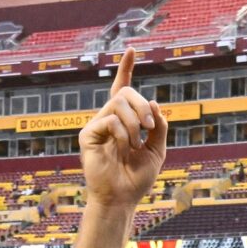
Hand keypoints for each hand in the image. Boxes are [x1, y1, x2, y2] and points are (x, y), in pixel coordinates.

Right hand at [78, 49, 167, 208]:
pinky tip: (123, 149)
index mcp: (124, 121)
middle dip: (142, 106)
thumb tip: (155, 103)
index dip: (126, 69)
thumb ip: (158, 126)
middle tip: (149, 127)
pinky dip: (123, 134)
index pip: (122, 89)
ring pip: (118, 103)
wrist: (123, 198)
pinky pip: (110, 120)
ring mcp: (97, 126)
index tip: (132, 49)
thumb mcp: (157, 149)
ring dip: (134, 122)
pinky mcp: (88, 135)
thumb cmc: (137, 177)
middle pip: (125, 93)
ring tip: (136, 144)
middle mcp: (108, 119)